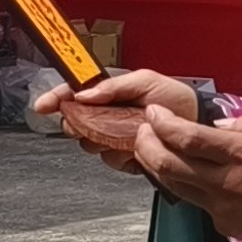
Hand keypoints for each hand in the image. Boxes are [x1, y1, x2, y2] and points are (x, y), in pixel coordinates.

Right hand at [42, 69, 200, 170]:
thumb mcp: (146, 81)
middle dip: (77, 122)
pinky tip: (134, 147)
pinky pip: (110, 161)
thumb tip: (84, 94)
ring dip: (103, 139)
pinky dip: (121, 155)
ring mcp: (114, 137)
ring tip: (125, 131)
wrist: (198, 123)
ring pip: (90, 144)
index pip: (72, 95)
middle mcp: (106, 116)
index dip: (54, 99)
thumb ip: (114, 86)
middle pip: (74, 123)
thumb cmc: (176, 98)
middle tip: (92, 121)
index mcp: (108, 94)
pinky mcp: (125, 157)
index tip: (43, 105)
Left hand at [134, 107, 241, 241]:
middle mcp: (224, 182)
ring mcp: (220, 206)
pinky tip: (188, 174)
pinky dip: (182, 183)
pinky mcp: (223, 223)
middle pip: (166, 163)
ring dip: (155, 165)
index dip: (163, 123)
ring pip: (172, 184)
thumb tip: (223, 126)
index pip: (187, 137)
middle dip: (146, 143)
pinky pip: (194, 200)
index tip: (154, 113)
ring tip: (153, 149)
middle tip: (143, 129)